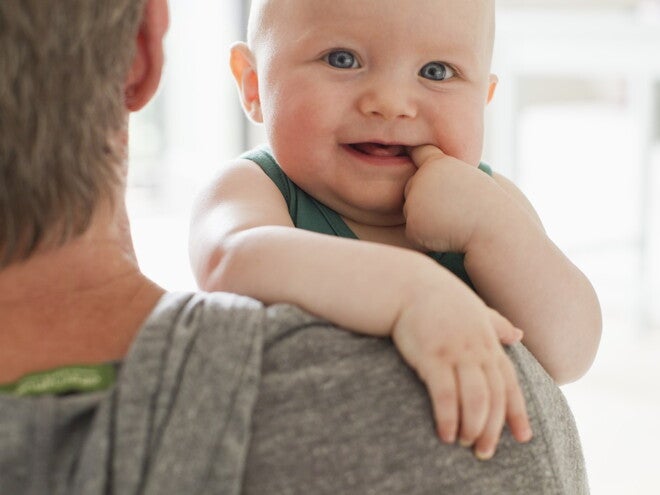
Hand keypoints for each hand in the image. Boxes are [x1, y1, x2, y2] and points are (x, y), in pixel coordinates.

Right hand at [391, 281, 531, 459]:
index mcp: (488, 341)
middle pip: (494, 396)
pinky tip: (446, 434)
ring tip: (466, 443)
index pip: (509, 383)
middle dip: (492, 428)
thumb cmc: (439, 298)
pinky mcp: (431, 356)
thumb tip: (519, 334)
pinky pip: (444, 393)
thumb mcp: (474, 309)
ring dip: (473, 426)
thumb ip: (496, 324)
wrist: (407, 285)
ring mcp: (455, 352)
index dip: (517, 412)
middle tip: (485, 452)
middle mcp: (476, 349)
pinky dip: (448, 417)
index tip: (523, 438)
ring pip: (475, 398)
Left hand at [403, 145, 500, 253]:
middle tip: (453, 209)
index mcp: (437, 164)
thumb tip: (430, 176)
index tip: (409, 148)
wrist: (494, 229)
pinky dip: (426, 239)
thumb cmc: (489, 206)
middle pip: (411, 189)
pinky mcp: (413, 226)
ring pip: (411, 213)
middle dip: (425, 201)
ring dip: (427, 222)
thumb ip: (447, 175)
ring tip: (454, 222)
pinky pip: (414, 233)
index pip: (419, 152)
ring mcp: (414, 203)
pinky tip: (447, 236)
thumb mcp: (472, 180)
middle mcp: (421, 179)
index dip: (415, 153)